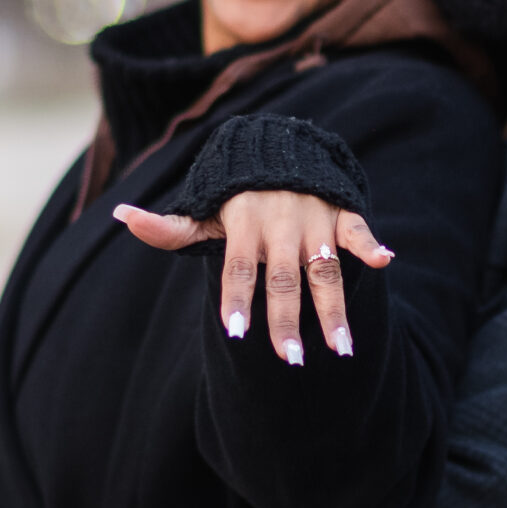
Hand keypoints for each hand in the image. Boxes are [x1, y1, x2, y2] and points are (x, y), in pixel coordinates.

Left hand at [114, 191, 393, 366]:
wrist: (278, 148)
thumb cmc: (236, 195)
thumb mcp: (203, 209)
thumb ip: (168, 226)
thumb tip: (122, 215)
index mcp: (243, 224)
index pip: (237, 266)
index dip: (237, 297)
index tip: (237, 332)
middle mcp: (280, 222)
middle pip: (283, 278)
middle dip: (288, 318)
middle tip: (290, 359)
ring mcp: (313, 218)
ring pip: (324, 268)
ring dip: (334, 307)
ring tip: (342, 348)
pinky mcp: (341, 212)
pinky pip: (357, 229)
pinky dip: (370, 244)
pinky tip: (384, 261)